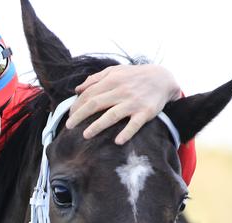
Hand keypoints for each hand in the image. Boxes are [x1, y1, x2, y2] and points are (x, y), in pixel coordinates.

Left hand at [65, 64, 181, 144]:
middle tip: (68, 126)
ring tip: (85, 135)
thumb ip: (96, 78)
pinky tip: (118, 141)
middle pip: (95, 104)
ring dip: (97, 126)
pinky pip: (135, 124)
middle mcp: (121, 91)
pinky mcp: (145, 112)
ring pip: (112, 115)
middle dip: (80, 115)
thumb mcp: (116, 71)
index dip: (77, 105)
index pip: (89, 94)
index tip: (69, 116)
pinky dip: (127, 132)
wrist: (163, 78)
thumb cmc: (135, 76)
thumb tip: (77, 89)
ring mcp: (133, 102)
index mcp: (112, 80)